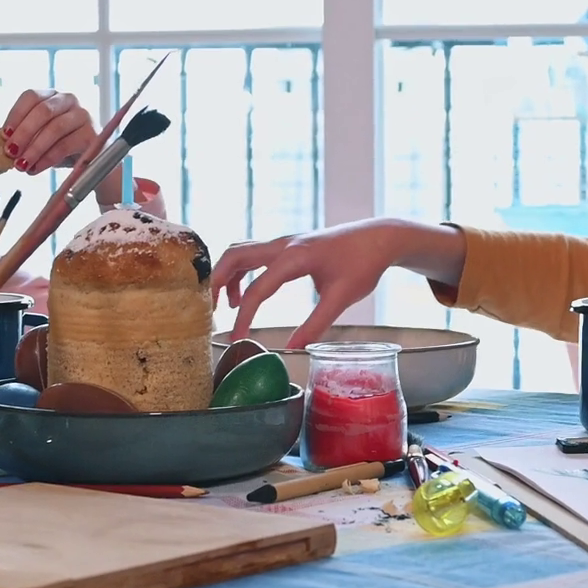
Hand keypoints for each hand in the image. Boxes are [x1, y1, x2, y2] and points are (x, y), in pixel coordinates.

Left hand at [0, 90, 112, 178]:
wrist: (94, 164)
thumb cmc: (64, 148)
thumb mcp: (40, 139)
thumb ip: (21, 138)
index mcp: (52, 96)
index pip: (31, 96)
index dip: (15, 115)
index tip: (4, 134)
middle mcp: (69, 100)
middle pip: (43, 110)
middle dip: (23, 133)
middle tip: (10, 152)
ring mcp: (83, 115)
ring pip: (54, 128)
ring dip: (34, 149)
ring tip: (21, 165)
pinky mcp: (92, 134)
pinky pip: (66, 145)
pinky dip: (47, 159)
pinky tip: (36, 168)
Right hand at [210, 219, 466, 348]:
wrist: (377, 238)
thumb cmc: (363, 265)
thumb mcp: (341, 298)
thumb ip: (316, 324)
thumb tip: (293, 349)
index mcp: (294, 257)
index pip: (258, 288)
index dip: (243, 317)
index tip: (235, 339)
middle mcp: (283, 245)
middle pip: (235, 257)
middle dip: (216, 283)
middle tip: (210, 312)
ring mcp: (283, 242)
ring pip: (241, 252)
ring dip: (226, 276)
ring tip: (226, 307)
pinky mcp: (287, 245)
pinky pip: (253, 254)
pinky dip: (242, 272)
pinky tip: (247, 295)